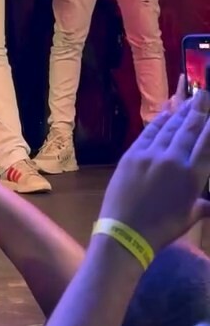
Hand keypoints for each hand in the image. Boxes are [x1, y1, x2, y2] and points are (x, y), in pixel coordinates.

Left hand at [99, 89, 209, 253]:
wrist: (125, 232)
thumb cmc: (162, 229)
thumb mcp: (189, 217)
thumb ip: (204, 204)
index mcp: (192, 177)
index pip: (207, 143)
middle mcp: (174, 160)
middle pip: (189, 129)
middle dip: (198, 109)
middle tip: (204, 93)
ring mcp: (151, 154)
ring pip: (170, 126)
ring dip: (180, 111)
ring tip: (189, 99)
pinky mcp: (133, 153)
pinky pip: (150, 131)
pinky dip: (160, 120)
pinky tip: (167, 112)